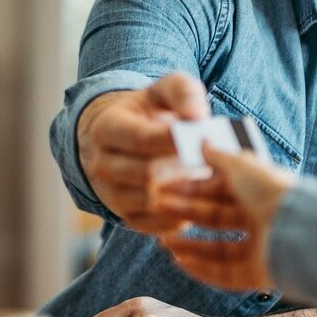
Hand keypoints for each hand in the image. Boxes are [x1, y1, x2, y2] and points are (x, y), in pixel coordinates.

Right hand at [76, 72, 209, 231]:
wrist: (128, 141)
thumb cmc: (153, 113)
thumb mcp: (165, 92)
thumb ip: (183, 92)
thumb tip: (197, 116)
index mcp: (107, 128)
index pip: (141, 139)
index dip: (175, 141)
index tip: (204, 138)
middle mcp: (102, 164)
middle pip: (147, 173)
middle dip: (183, 168)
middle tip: (214, 162)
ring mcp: (111, 193)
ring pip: (151, 202)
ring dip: (185, 194)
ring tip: (209, 180)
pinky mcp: (126, 216)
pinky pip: (154, 224)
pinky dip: (180, 217)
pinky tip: (198, 199)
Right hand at [155, 145, 294, 292]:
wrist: (296, 228)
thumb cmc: (271, 191)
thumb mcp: (241, 165)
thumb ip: (219, 155)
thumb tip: (201, 140)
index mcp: (260, 191)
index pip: (220, 191)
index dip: (192, 189)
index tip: (165, 188)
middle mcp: (261, 220)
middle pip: (217, 219)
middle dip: (187, 214)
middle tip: (159, 210)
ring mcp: (261, 248)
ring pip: (219, 249)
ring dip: (191, 246)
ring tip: (166, 243)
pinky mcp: (259, 274)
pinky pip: (227, 274)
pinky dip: (203, 270)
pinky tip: (181, 263)